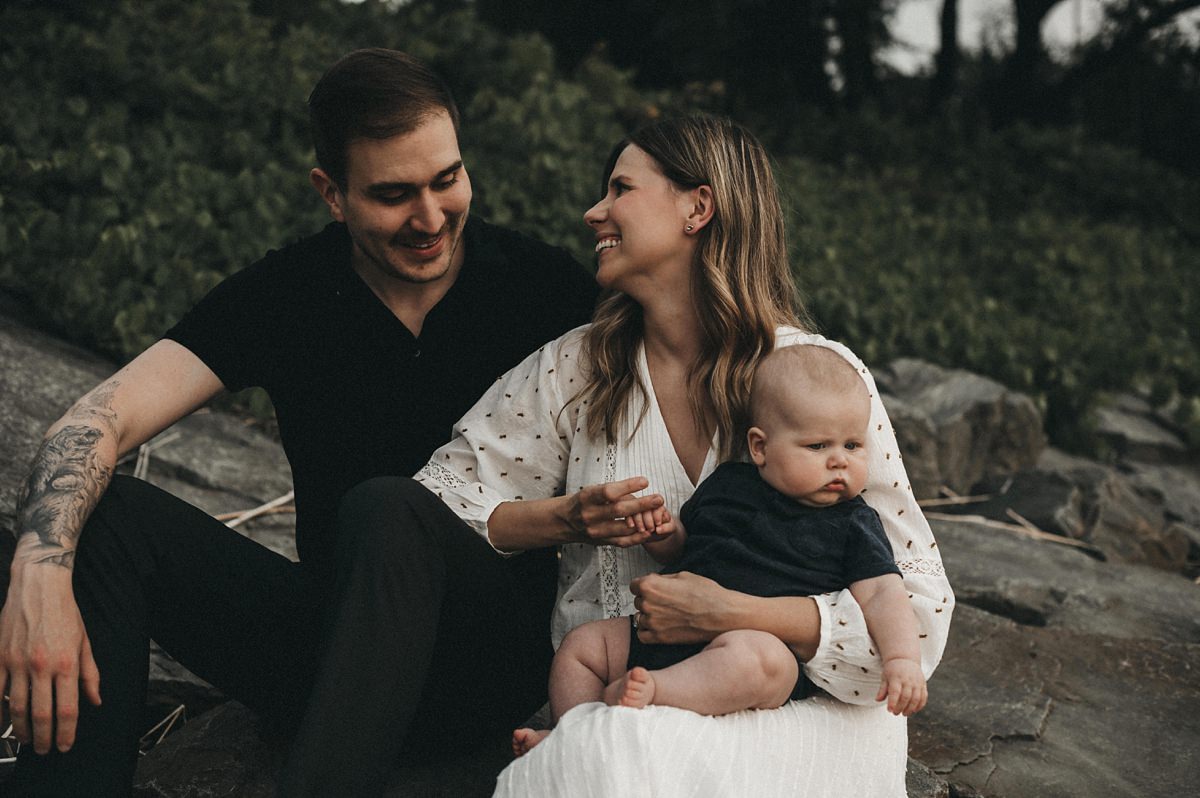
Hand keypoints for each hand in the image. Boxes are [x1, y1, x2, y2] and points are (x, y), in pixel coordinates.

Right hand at [0, 569, 101, 753]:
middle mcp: (41, 666)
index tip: (65, 745)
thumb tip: (95, 700)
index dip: (67, 731)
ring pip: (16, 707)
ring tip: (26, 741)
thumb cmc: (65, 613)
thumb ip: (90, 674)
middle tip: (45, 751)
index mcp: (67, 663)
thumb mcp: (85, 642)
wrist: (38, 587)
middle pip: (41, 714)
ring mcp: (16, 663)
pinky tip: (2, 723)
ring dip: (21, 729)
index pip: (68, 708)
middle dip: (44, 738)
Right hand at [564, 476, 667, 547]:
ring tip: (658, 514)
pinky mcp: (601, 542)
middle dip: (642, 504)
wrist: (565, 521)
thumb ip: (614, 491)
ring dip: (644, 521)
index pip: (609, 491)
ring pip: (624, 528)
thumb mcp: (593, 490)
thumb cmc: (584, 501)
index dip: (628, 486)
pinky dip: (638, 537)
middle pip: (619, 510)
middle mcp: (589, 515)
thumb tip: (643, 486)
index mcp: (586, 497)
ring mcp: (595, 531)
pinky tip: (649, 530)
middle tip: (659, 498)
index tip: (645, 481)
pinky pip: (623, 542)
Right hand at [627, 505, 674, 540]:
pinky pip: (626, 512)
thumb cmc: (664, 527)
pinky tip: (631, 526)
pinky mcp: (629, 511)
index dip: (657, 514)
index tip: (658, 524)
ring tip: (642, 530)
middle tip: (650, 529)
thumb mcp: (670, 528)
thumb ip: (667, 528)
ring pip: (634, 507)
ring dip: (637, 519)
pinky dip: (628, 519)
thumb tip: (659, 530)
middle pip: (645, 504)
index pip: (657, 502)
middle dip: (647, 518)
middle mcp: (647, 501)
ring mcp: (637, 506)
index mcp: (658, 501)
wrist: (656, 531)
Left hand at [630, 571, 729, 644]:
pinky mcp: (660, 638)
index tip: (651, 588)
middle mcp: (648, 604)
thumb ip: (662, 580)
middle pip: (638, 601)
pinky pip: (642, 635)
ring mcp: (653, 622)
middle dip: (648, 599)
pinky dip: (648, 631)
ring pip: (640, 617)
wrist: (721, 614)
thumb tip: (654, 582)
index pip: (634, 585)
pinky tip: (660, 626)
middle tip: (665, 601)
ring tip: (666, 613)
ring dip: (649, 615)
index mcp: (651, 586)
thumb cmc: (707, 594)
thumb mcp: (682, 576)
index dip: (644, 585)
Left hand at [876, 658, 925, 715]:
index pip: (895, 692)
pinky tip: (914, 710)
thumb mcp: (885, 677)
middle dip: (901, 707)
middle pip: (906, 697)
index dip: (892, 702)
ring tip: (904, 713)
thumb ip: (882, 689)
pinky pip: (924, 697)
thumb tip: (877, 700)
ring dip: (910, 708)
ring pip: (916, 698)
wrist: (905, 658)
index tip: (889, 710)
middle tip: (895, 713)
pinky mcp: (923, 684)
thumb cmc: (892, 670)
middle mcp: (908, 680)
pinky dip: (920, 705)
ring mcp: (917, 682)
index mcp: (896, 677)